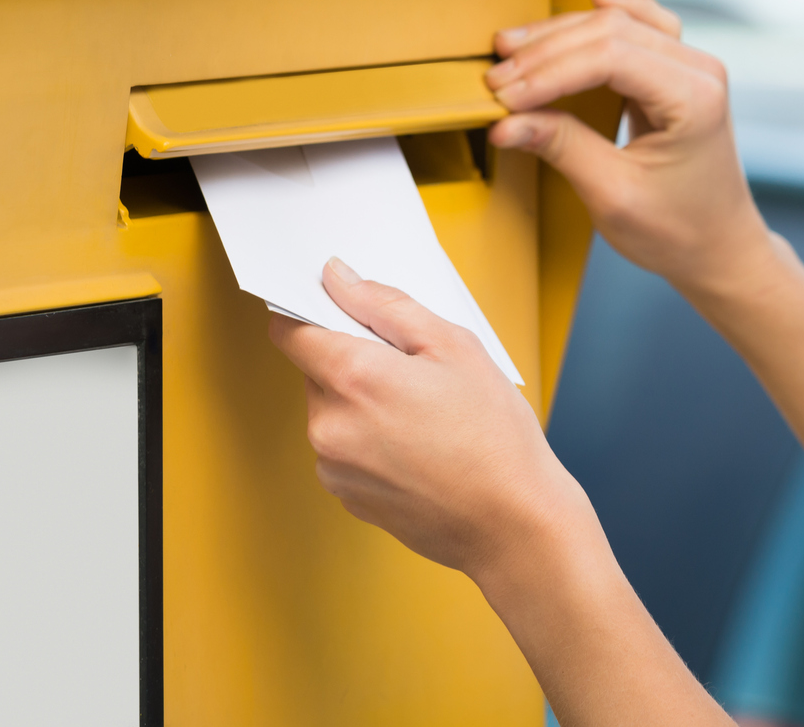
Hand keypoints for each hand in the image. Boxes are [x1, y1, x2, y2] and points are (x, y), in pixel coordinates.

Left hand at [268, 258, 592, 581]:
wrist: (512, 524)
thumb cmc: (494, 436)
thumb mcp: (455, 346)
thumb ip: (387, 305)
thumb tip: (339, 279)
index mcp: (352, 378)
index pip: (291, 330)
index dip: (312, 313)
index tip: (343, 312)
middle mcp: (329, 425)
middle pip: (316, 370)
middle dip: (355, 360)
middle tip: (416, 370)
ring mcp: (333, 467)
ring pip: (332, 410)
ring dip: (363, 402)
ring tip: (425, 414)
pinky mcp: (346, 497)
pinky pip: (344, 449)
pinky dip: (371, 439)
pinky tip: (420, 446)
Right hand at [485, 0, 780, 298]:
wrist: (719, 247)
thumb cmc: (679, 230)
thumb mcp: (613, 196)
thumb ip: (562, 148)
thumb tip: (506, 122)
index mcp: (694, 99)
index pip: (610, 58)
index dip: (549, 72)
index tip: (505, 95)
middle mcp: (700, 71)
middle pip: (612, 31)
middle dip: (546, 52)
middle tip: (497, 77)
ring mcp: (693, 67)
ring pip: (621, 21)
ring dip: (563, 32)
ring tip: (511, 47)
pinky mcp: (679, 72)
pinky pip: (643, 25)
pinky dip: (608, 14)